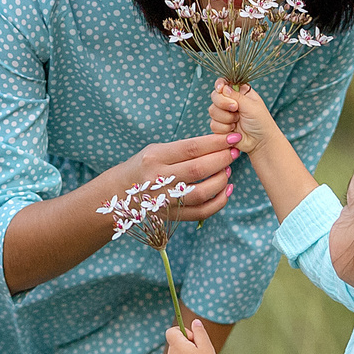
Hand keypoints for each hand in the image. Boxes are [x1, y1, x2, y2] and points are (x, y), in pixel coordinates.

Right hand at [111, 131, 243, 224]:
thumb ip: (183, 149)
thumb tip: (217, 145)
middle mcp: (158, 179)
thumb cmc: (143, 166)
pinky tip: (226, 189)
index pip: (191, 148)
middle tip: (234, 152)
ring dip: (221, 180)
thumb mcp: (156, 150)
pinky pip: (201, 212)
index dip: (215, 142)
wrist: (119, 193)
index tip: (233, 138)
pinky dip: (219, 202)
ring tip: (227, 170)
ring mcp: (165, 200)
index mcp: (155, 157)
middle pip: (198, 169)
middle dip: (222, 159)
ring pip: (202, 192)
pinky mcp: (171, 215)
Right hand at [209, 80, 284, 156]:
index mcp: (240, 93)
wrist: (260, 143)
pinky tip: (233, 130)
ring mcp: (225, 114)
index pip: (224, 83)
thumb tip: (224, 88)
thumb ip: (236, 96)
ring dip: (226, 118)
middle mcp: (231, 102)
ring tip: (237, 121)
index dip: (220, 85)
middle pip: (215, 96)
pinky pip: (213, 124)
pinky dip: (223, 128)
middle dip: (223, 103)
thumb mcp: (251, 105)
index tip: (221, 89)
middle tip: (236, 109)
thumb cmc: (261, 122)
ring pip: (212, 111)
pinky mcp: (221, 126)